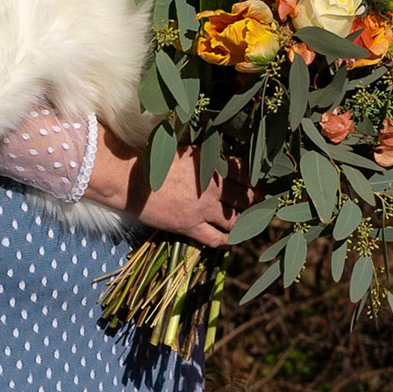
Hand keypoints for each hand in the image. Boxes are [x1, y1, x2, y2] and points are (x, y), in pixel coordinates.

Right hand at [85, 123, 255, 247]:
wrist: (127, 177)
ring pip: (236, 220)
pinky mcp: (189, 226)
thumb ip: (208, 157)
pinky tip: (234, 240)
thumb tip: (223, 159)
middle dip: (259, 200)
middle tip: (265, 202)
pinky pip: (216, 239)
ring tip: (253, 220)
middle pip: (248, 197)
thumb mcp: (186, 150)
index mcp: (213, 164)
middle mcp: (213, 188)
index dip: (259, 178)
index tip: (263, 181)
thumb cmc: (153, 157)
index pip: (247, 172)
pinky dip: (229, 241)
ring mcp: (202, 209)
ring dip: (247, 221)